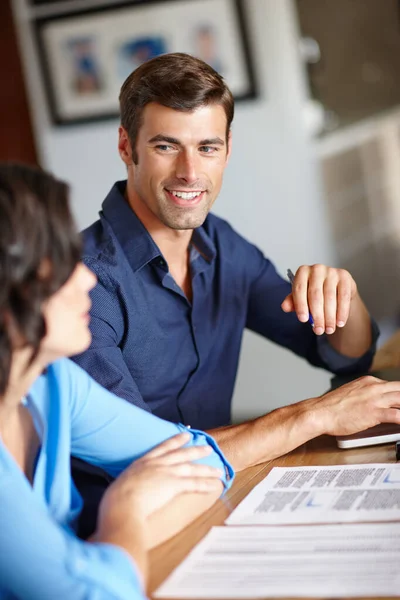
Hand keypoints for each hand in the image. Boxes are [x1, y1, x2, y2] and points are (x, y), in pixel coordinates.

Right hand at [98, 433, 222, 525]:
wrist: (122, 505)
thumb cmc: (116, 501)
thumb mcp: (119, 487)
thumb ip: (127, 486)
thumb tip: (125, 493)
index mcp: (142, 463)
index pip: (162, 448)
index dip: (175, 441)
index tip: (185, 435)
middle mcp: (156, 464)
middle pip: (180, 454)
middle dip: (195, 450)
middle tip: (207, 446)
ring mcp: (166, 473)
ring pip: (191, 468)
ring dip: (206, 469)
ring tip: (218, 469)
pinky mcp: (173, 484)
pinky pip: (194, 484)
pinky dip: (206, 484)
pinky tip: (216, 485)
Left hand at [281, 264, 356, 335]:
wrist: (335, 289)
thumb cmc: (314, 293)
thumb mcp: (302, 298)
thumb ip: (292, 302)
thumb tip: (285, 307)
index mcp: (302, 272)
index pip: (299, 289)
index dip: (300, 305)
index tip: (303, 320)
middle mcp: (317, 269)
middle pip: (315, 295)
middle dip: (317, 316)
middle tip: (318, 330)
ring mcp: (332, 272)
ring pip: (330, 298)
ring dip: (329, 317)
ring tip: (329, 330)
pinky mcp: (345, 277)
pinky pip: (343, 297)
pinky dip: (342, 312)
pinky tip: (340, 323)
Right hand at [311, 376, 399, 435]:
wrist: (320, 413)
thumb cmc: (332, 407)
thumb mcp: (351, 392)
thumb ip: (365, 394)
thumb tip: (373, 401)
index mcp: (368, 381)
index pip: (393, 386)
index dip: (399, 394)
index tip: (398, 401)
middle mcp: (374, 387)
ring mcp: (375, 399)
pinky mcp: (374, 413)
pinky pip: (397, 415)